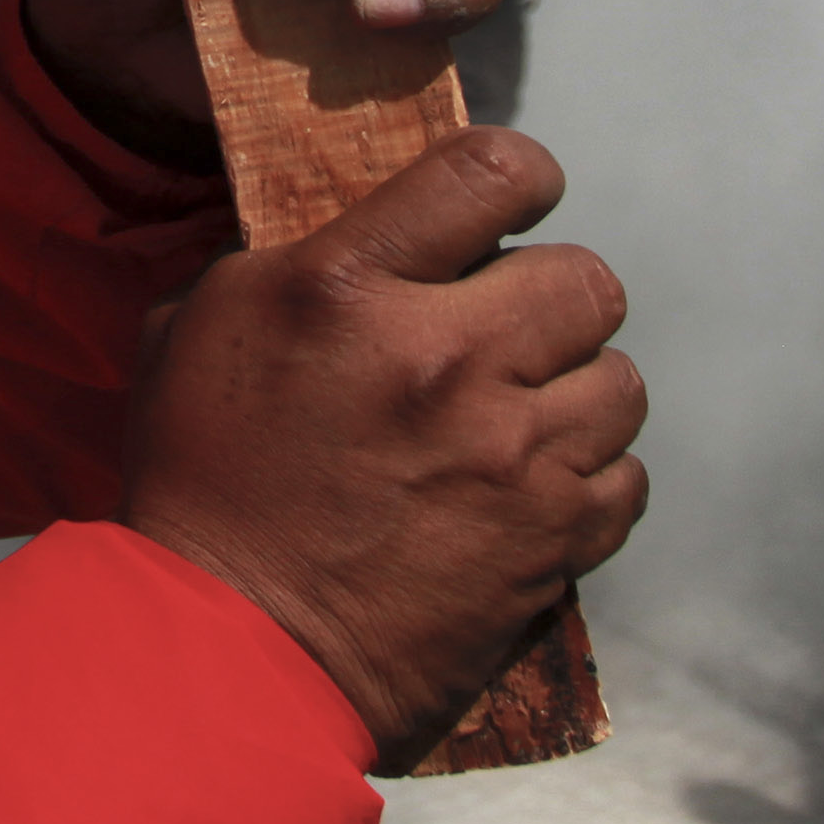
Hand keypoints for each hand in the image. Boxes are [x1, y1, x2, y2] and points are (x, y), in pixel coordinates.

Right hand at [122, 127, 646, 767]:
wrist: (229, 651)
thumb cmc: (199, 485)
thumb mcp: (201, 329)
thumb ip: (292, 264)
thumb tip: (368, 238)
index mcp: (348, 288)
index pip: (491, 172)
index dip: (521, 175)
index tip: (514, 201)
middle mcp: (444, 358)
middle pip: (586, 281)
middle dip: (553, 299)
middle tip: (508, 333)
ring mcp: (509, 456)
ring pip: (620, 383)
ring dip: (576, 394)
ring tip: (521, 421)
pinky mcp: (549, 543)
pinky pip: (625, 481)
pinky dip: (589, 483)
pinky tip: (532, 493)